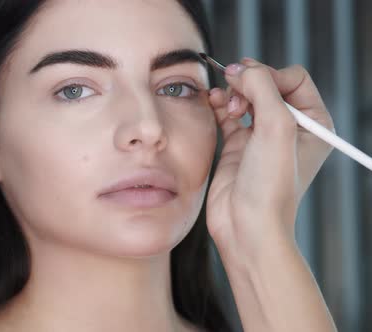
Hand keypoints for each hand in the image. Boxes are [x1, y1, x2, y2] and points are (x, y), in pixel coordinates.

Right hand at [205, 58, 334, 259]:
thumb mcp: (276, 127)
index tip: (250, 85)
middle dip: (249, 82)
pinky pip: (228, 114)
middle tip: (236, 91)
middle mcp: (289, 129)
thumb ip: (262, 88)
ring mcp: (261, 138)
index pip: (293, 78)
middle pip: (267, 84)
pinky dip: (220, 104)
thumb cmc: (271, 186)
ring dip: (234, 92)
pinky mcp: (237, 147)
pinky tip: (214, 102)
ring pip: (246, 97)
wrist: (246, 225)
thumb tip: (240, 69)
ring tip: (227, 104)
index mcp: (313, 124)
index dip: (269, 75)